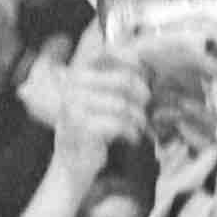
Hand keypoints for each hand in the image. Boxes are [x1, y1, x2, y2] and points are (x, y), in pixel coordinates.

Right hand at [48, 37, 152, 172]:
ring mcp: (75, 104)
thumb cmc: (91, 129)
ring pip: (124, 104)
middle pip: (124, 80)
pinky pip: (119, 123)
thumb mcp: (99, 98)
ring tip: (138, 126)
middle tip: (144, 108)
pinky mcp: (81, 126)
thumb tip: (145, 67)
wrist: (71, 163)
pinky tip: (132, 138)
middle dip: (141, 95)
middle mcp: (73, 84)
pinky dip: (132, 132)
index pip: (108, 53)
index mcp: (77, 72)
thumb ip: (114, 79)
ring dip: (138, 118)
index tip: (146, 74)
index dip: (132, 60)